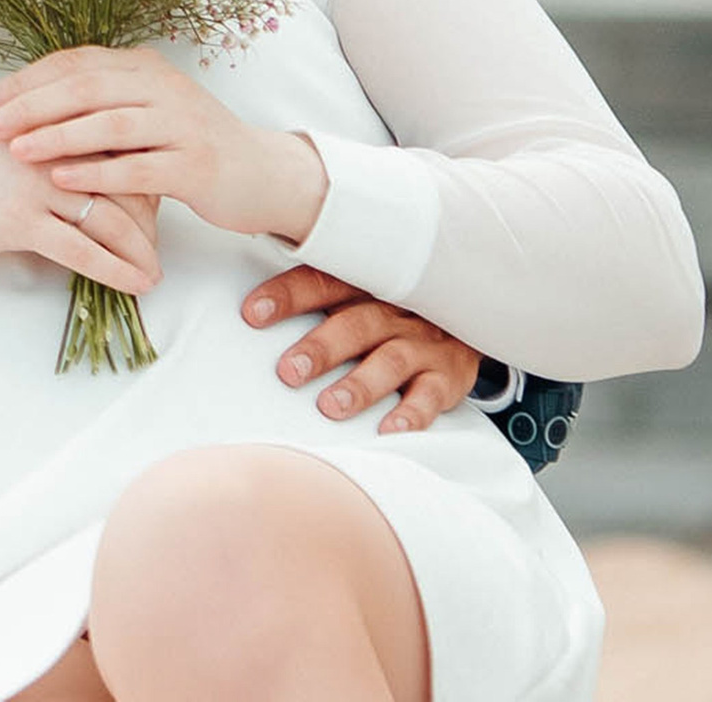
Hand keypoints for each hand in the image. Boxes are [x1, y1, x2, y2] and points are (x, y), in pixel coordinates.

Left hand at [0, 46, 328, 241]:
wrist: (262, 175)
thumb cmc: (188, 145)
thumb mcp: (145, 111)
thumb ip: (99, 101)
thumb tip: (27, 104)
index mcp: (144, 67)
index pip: (73, 63)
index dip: (24, 81)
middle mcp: (163, 86)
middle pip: (84, 87)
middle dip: (28, 107)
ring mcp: (183, 124)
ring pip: (109, 123)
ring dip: (56, 137)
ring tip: (15, 151)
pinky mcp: (197, 165)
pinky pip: (138, 166)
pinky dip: (96, 172)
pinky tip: (61, 180)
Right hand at [0, 125, 161, 293]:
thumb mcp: (11, 147)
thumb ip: (52, 148)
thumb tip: (96, 169)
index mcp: (51, 124)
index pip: (119, 146)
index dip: (145, 178)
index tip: (157, 206)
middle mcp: (50, 148)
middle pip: (126, 180)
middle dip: (152, 219)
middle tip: (160, 246)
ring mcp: (36, 183)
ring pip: (112, 217)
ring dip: (142, 250)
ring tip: (155, 272)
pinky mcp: (20, 219)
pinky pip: (82, 249)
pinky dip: (116, 270)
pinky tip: (136, 284)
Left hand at [243, 266, 482, 434]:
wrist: (467, 315)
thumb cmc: (389, 307)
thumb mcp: (357, 290)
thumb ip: (312, 292)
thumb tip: (245, 303)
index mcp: (364, 283)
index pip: (322, 282)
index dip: (287, 296)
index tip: (251, 314)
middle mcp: (395, 309)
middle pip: (355, 324)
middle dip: (321, 348)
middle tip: (287, 372)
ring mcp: (424, 342)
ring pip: (390, 360)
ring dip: (359, 385)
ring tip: (329, 407)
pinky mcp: (448, 376)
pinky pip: (431, 396)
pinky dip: (412, 414)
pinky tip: (389, 429)